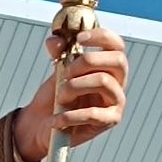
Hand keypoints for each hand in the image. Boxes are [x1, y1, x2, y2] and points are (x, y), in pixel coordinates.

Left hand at [12, 27, 128, 161]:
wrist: (42, 124)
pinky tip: (56, 119)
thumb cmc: (55, 95)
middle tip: (66, 72)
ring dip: (74, 86)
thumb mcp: (57, 70)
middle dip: (87, 61)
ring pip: (104, 81)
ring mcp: (117, 101)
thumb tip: (55, 41)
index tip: (79, 38)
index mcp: (108, 65)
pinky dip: (69, 115)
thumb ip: (58, 53)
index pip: (116, 45)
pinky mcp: (110, 120)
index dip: (101, 36)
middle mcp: (118, 81)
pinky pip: (93, 114)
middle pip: (117, 60)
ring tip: (60, 97)